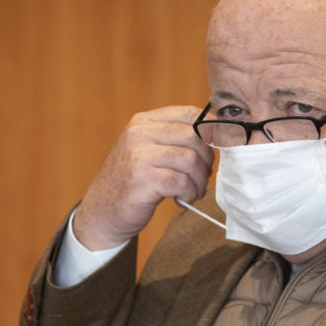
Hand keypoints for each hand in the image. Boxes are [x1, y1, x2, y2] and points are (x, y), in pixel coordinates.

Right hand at [73, 106, 212, 249]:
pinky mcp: (143, 179)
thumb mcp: (148, 151)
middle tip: (202, 177)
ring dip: (199, 181)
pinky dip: (189, 193)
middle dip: (207, 160)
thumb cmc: (133, 182)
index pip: (190, 114)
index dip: (213, 129)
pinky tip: (183, 199)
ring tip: (194, 191)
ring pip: (190, 160)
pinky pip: (181, 182)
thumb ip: (174, 139)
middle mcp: (139, 134)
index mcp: (144, 122)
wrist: (103, 211)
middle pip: (194, 137)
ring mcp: (139, 155)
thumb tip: (218, 135)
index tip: (221, 146)